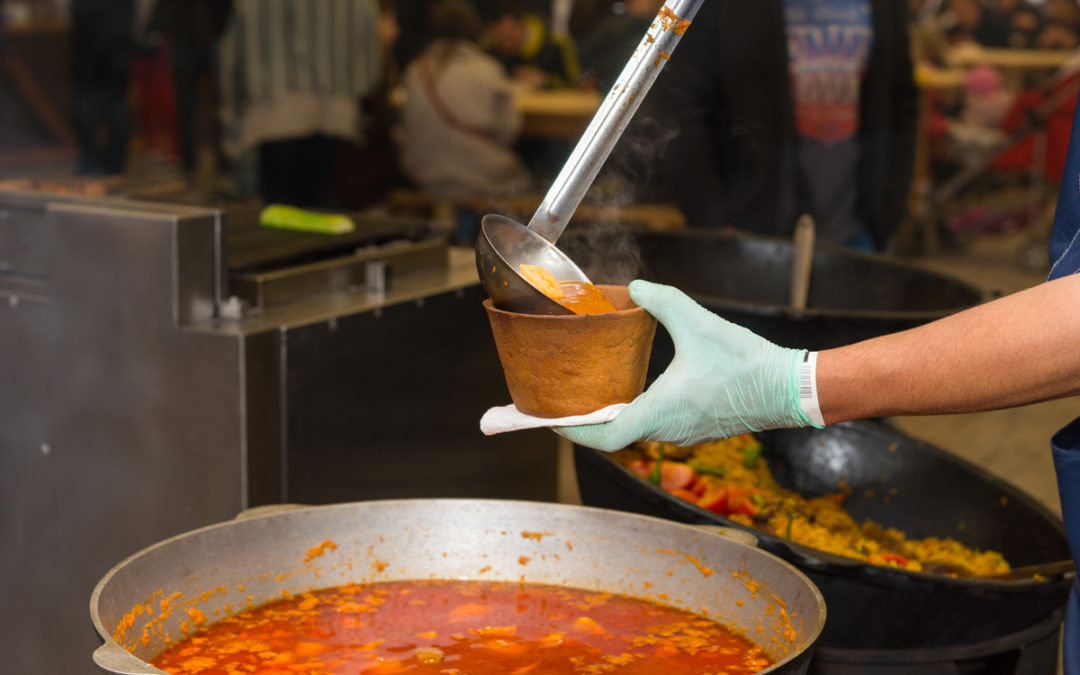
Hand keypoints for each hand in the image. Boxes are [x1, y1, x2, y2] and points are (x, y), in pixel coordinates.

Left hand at [557, 280, 819, 450]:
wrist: (790, 388)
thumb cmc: (746, 363)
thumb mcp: (697, 322)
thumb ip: (661, 300)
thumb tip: (634, 286)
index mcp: (659, 412)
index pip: (603, 438)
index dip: (572, 432)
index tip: (551, 420)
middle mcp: (668, 430)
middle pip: (614, 436)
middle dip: (586, 422)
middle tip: (564, 402)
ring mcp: (684, 433)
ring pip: (636, 431)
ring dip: (612, 418)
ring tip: (591, 394)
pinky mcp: (699, 428)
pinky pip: (656, 427)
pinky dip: (635, 414)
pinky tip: (631, 390)